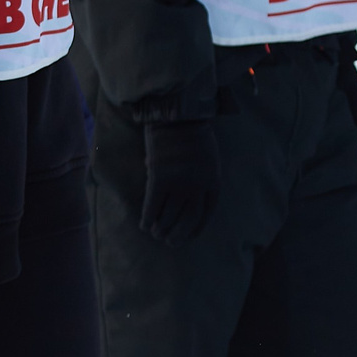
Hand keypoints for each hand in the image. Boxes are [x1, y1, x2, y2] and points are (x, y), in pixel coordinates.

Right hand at [138, 119, 219, 243]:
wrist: (176, 114)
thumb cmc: (190, 132)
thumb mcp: (206, 156)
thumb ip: (199, 177)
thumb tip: (184, 198)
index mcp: (213, 180)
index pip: (206, 213)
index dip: (196, 229)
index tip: (188, 237)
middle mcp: (198, 185)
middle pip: (188, 219)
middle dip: (179, 234)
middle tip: (170, 242)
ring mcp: (179, 183)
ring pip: (170, 216)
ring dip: (162, 228)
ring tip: (156, 234)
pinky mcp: (160, 179)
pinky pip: (153, 206)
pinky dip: (148, 218)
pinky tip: (144, 225)